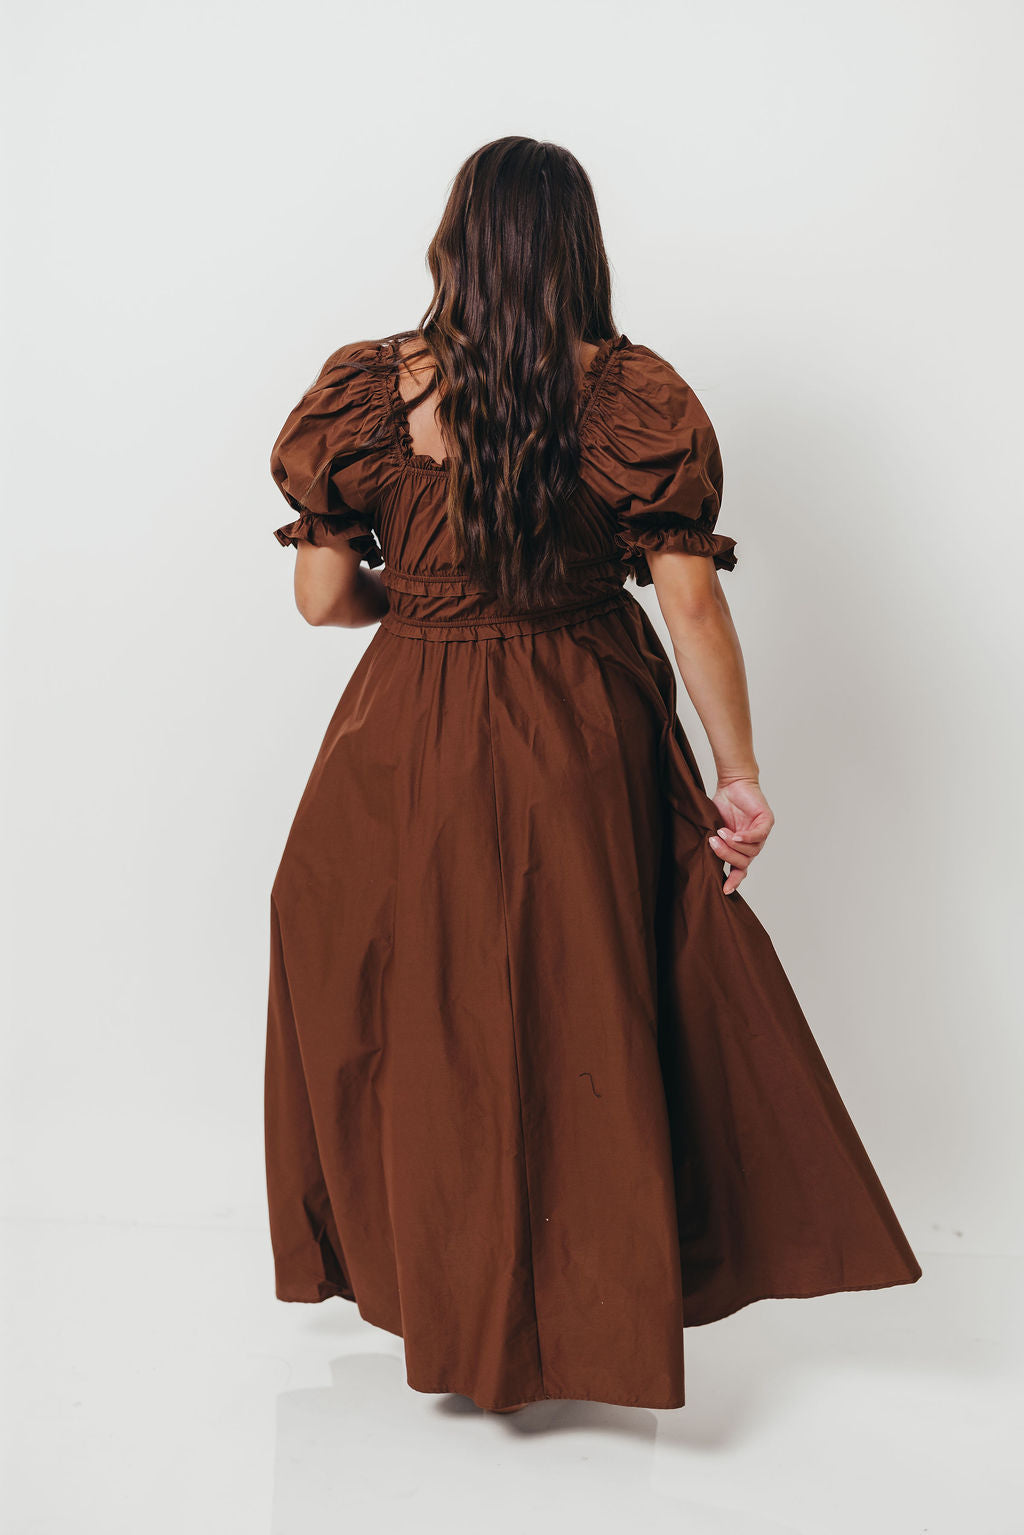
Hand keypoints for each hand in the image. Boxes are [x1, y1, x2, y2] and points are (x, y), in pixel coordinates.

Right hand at [708, 778, 774, 894]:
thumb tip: (704, 860)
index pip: (740, 871)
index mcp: (741, 849)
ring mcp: (760, 834)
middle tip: (712, 843)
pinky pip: (758, 836)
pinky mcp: (766, 822)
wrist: (732, 783)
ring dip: (733, 845)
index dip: (734, 881)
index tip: (724, 890)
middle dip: (726, 855)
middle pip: (743, 862)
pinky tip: (734, 834)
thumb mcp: (714, 828)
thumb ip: (713, 843)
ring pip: (751, 851)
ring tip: (720, 832)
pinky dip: (745, 838)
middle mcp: (752, 845)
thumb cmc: (722, 805)